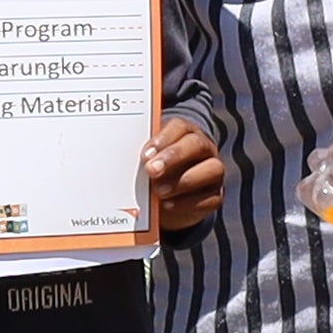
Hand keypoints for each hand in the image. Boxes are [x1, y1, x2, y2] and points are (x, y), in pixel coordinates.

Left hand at [140, 111, 228, 236]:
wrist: (167, 199)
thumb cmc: (154, 171)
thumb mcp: (147, 160)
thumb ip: (141, 156)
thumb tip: (116, 155)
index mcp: (186, 133)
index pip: (180, 127)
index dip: (163, 139)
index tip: (144, 155)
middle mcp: (204, 149)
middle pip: (197, 145)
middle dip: (173, 156)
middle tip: (151, 170)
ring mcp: (213, 171)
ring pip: (212, 169)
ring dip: (184, 180)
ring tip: (158, 192)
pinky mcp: (216, 195)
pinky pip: (210, 198)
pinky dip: (188, 202)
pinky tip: (167, 205)